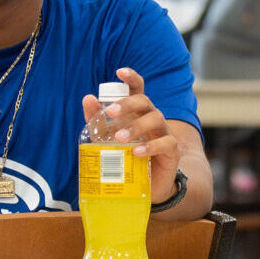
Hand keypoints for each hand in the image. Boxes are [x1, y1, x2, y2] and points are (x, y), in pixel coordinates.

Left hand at [81, 66, 178, 190]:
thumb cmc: (126, 157)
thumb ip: (97, 120)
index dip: (131, 78)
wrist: (145, 186)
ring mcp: (163, 132)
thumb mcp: (106, 139)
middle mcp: (152, 118)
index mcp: (137, 112)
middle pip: (145, 101)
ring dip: (136, 126)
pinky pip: (165, 143)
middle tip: (110, 112)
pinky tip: (136, 153)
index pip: (138, 89)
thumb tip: (88, 98)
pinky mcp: (171, 151)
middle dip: (127, 104)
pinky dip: (150, 147)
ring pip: (156, 119)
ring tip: (119, 138)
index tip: (120, 72)